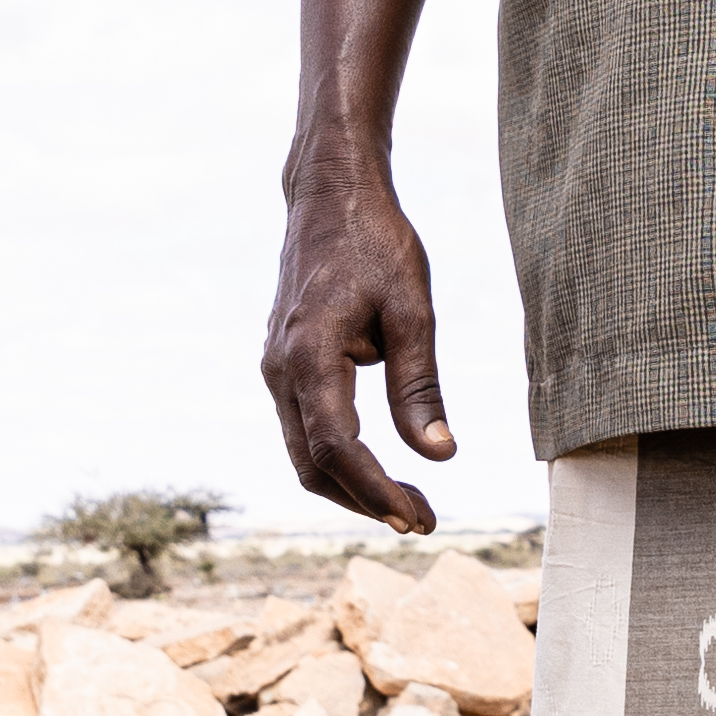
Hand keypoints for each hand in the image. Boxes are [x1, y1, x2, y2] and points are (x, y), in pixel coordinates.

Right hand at [264, 153, 457, 532]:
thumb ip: (420, 386)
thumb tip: (440, 455)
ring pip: (304, 452)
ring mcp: (275, 368)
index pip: (335, 448)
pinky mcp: (284, 365)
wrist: (330, 196)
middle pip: (312, 465)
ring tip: (409, 502)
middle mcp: (280, 370)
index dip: (374, 491)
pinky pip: (304, 427)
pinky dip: (338, 457)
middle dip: (366, 501)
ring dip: (352, 485)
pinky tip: (380, 466)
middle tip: (424, 520)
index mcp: (308, 356)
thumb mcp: (412, 310)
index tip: (417, 516)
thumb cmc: (376, 243)